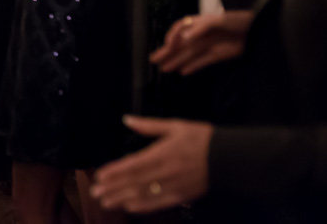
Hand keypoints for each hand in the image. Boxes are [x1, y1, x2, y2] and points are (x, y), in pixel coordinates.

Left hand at [91, 116, 212, 213]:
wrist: (231, 158)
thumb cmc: (202, 139)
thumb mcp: (175, 126)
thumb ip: (149, 126)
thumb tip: (127, 119)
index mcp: (163, 153)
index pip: (133, 165)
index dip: (115, 171)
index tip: (100, 175)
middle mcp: (166, 172)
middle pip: (135, 182)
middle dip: (113, 188)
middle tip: (96, 192)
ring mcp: (174, 186)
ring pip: (145, 194)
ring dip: (123, 198)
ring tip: (106, 201)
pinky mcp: (182, 196)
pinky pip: (159, 203)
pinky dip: (144, 206)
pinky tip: (130, 206)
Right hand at [150, 10, 253, 75]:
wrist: (262, 29)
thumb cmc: (241, 20)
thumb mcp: (221, 20)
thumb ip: (203, 27)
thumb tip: (186, 37)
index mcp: (201, 22)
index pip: (181, 29)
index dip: (172, 37)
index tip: (167, 46)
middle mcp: (203, 34)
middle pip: (182, 44)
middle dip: (168, 51)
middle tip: (154, 60)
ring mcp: (211, 45)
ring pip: (190, 54)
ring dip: (177, 61)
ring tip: (164, 69)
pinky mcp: (221, 54)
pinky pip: (203, 61)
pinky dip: (193, 66)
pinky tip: (183, 72)